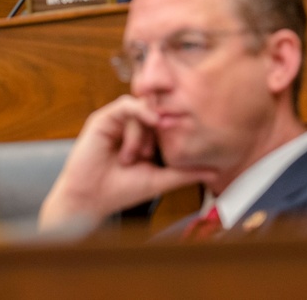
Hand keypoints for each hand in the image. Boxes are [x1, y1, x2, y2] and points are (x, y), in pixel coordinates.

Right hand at [38, 95, 212, 230]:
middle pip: (158, 113)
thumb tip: (215, 171)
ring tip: (136, 157)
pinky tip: (149, 123)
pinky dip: (140, 113)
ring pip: (144, 110)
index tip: (189, 137)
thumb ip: (186, 173)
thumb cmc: (121, 191)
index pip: (167, 122)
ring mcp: (118, 121)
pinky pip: (128, 105)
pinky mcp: (104, 118)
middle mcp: (133, 127)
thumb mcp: (161, 180)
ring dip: (146, 133)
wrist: (90, 200)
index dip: (177, 127)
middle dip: (162, 130)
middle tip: (157, 152)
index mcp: (146, 139)